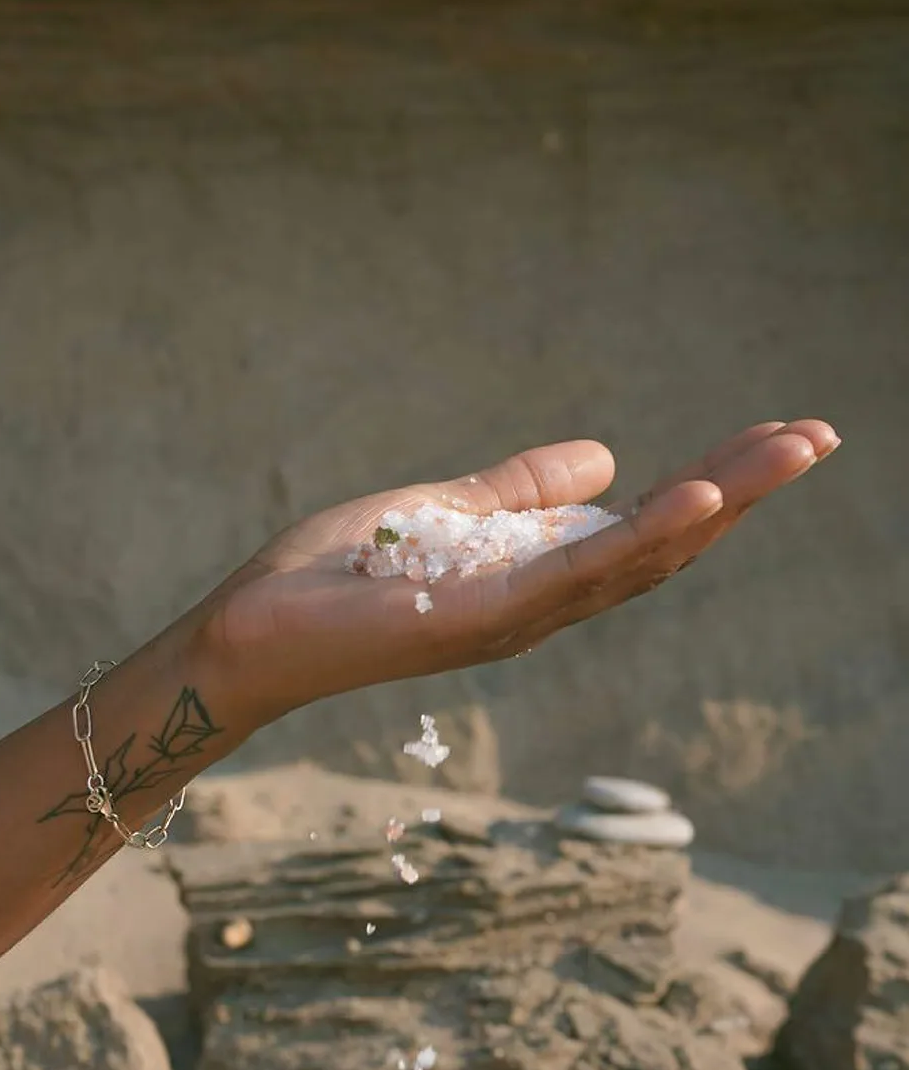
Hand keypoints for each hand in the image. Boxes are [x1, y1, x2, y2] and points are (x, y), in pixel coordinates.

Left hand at [209, 419, 838, 729]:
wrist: (254, 634)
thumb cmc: (338, 578)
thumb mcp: (447, 512)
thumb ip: (520, 491)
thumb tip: (606, 459)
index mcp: (537, 577)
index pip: (643, 529)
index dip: (711, 485)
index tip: (772, 435)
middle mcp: (543, 606)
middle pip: (663, 547)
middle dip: (741, 492)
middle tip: (816, 437)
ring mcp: (517, 617)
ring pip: (640, 559)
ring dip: (720, 504)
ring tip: (791, 451)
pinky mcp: (479, 618)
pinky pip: (574, 577)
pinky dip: (641, 537)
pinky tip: (697, 496)